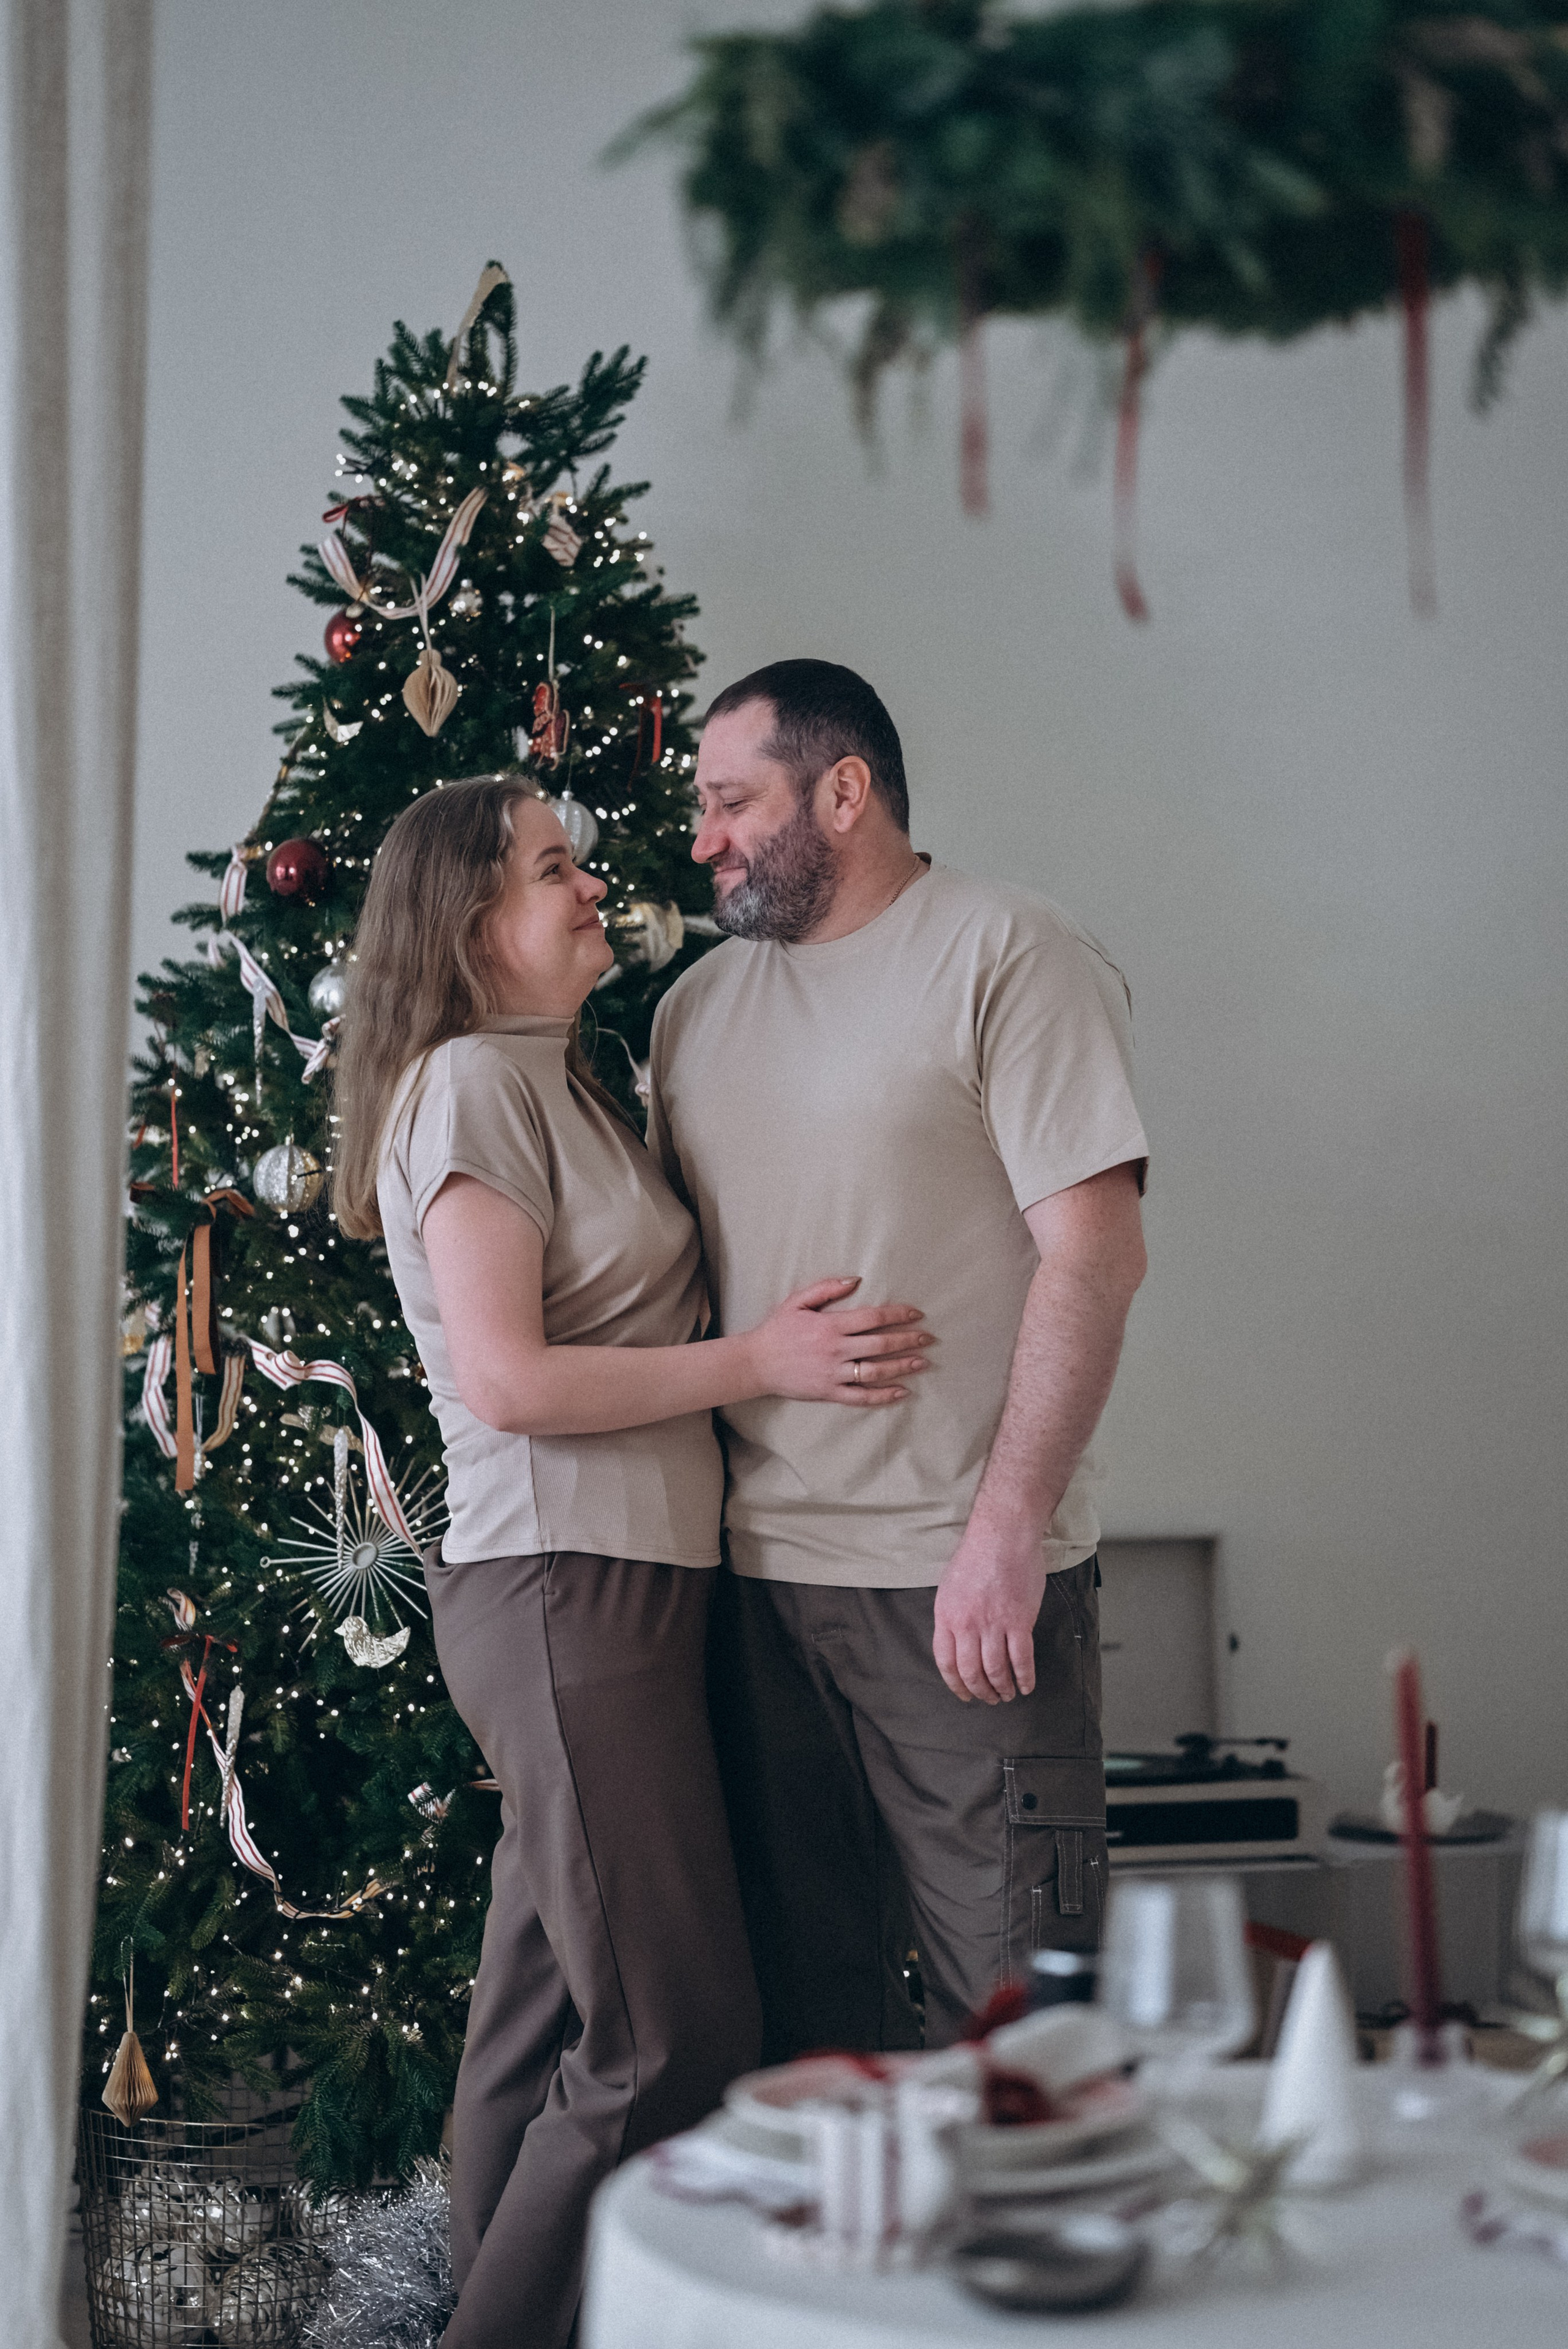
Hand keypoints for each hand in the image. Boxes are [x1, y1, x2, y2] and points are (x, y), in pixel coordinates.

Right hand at [746, 1278, 931, 1407]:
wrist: (756, 1363)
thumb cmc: (778, 1329)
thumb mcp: (797, 1301)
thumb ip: (826, 1288)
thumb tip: (856, 1280)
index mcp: (830, 1325)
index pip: (873, 1318)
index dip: (898, 1315)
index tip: (917, 1314)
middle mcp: (835, 1350)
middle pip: (880, 1345)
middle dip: (908, 1340)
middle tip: (928, 1338)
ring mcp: (833, 1373)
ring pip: (876, 1371)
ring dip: (902, 1366)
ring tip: (922, 1362)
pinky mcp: (829, 1392)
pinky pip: (861, 1396)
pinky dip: (883, 1395)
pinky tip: (902, 1391)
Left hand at [932, 1517, 1048, 1702]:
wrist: (1003, 1536)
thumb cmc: (976, 1556)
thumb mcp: (949, 1587)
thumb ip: (951, 1616)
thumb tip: (956, 1642)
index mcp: (946, 1616)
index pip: (946, 1663)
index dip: (956, 1685)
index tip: (965, 1695)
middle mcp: (967, 1625)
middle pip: (971, 1672)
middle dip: (981, 1692)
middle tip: (989, 1699)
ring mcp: (993, 1624)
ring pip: (996, 1671)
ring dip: (1003, 1688)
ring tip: (1008, 1695)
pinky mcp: (1019, 1622)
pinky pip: (1022, 1660)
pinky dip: (1025, 1677)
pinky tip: (1026, 1685)